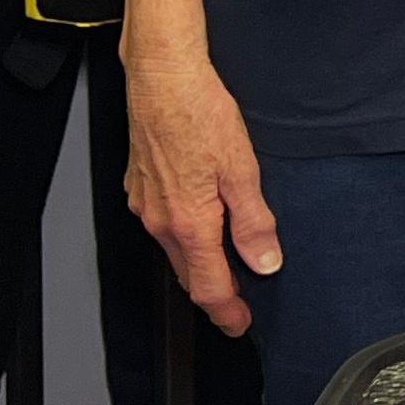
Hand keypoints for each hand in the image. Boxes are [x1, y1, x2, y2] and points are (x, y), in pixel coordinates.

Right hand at [123, 46, 280, 333]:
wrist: (161, 78)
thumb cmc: (200, 114)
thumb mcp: (242, 169)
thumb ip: (254, 223)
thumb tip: (265, 263)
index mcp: (190, 223)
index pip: (208, 286)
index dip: (227, 312)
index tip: (240, 325)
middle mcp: (161, 221)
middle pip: (188, 274)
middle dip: (213, 294)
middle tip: (238, 306)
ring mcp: (145, 205)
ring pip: (173, 251)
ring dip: (198, 265)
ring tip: (225, 269)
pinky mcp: (138, 188)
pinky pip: (162, 226)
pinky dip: (183, 237)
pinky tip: (200, 226)